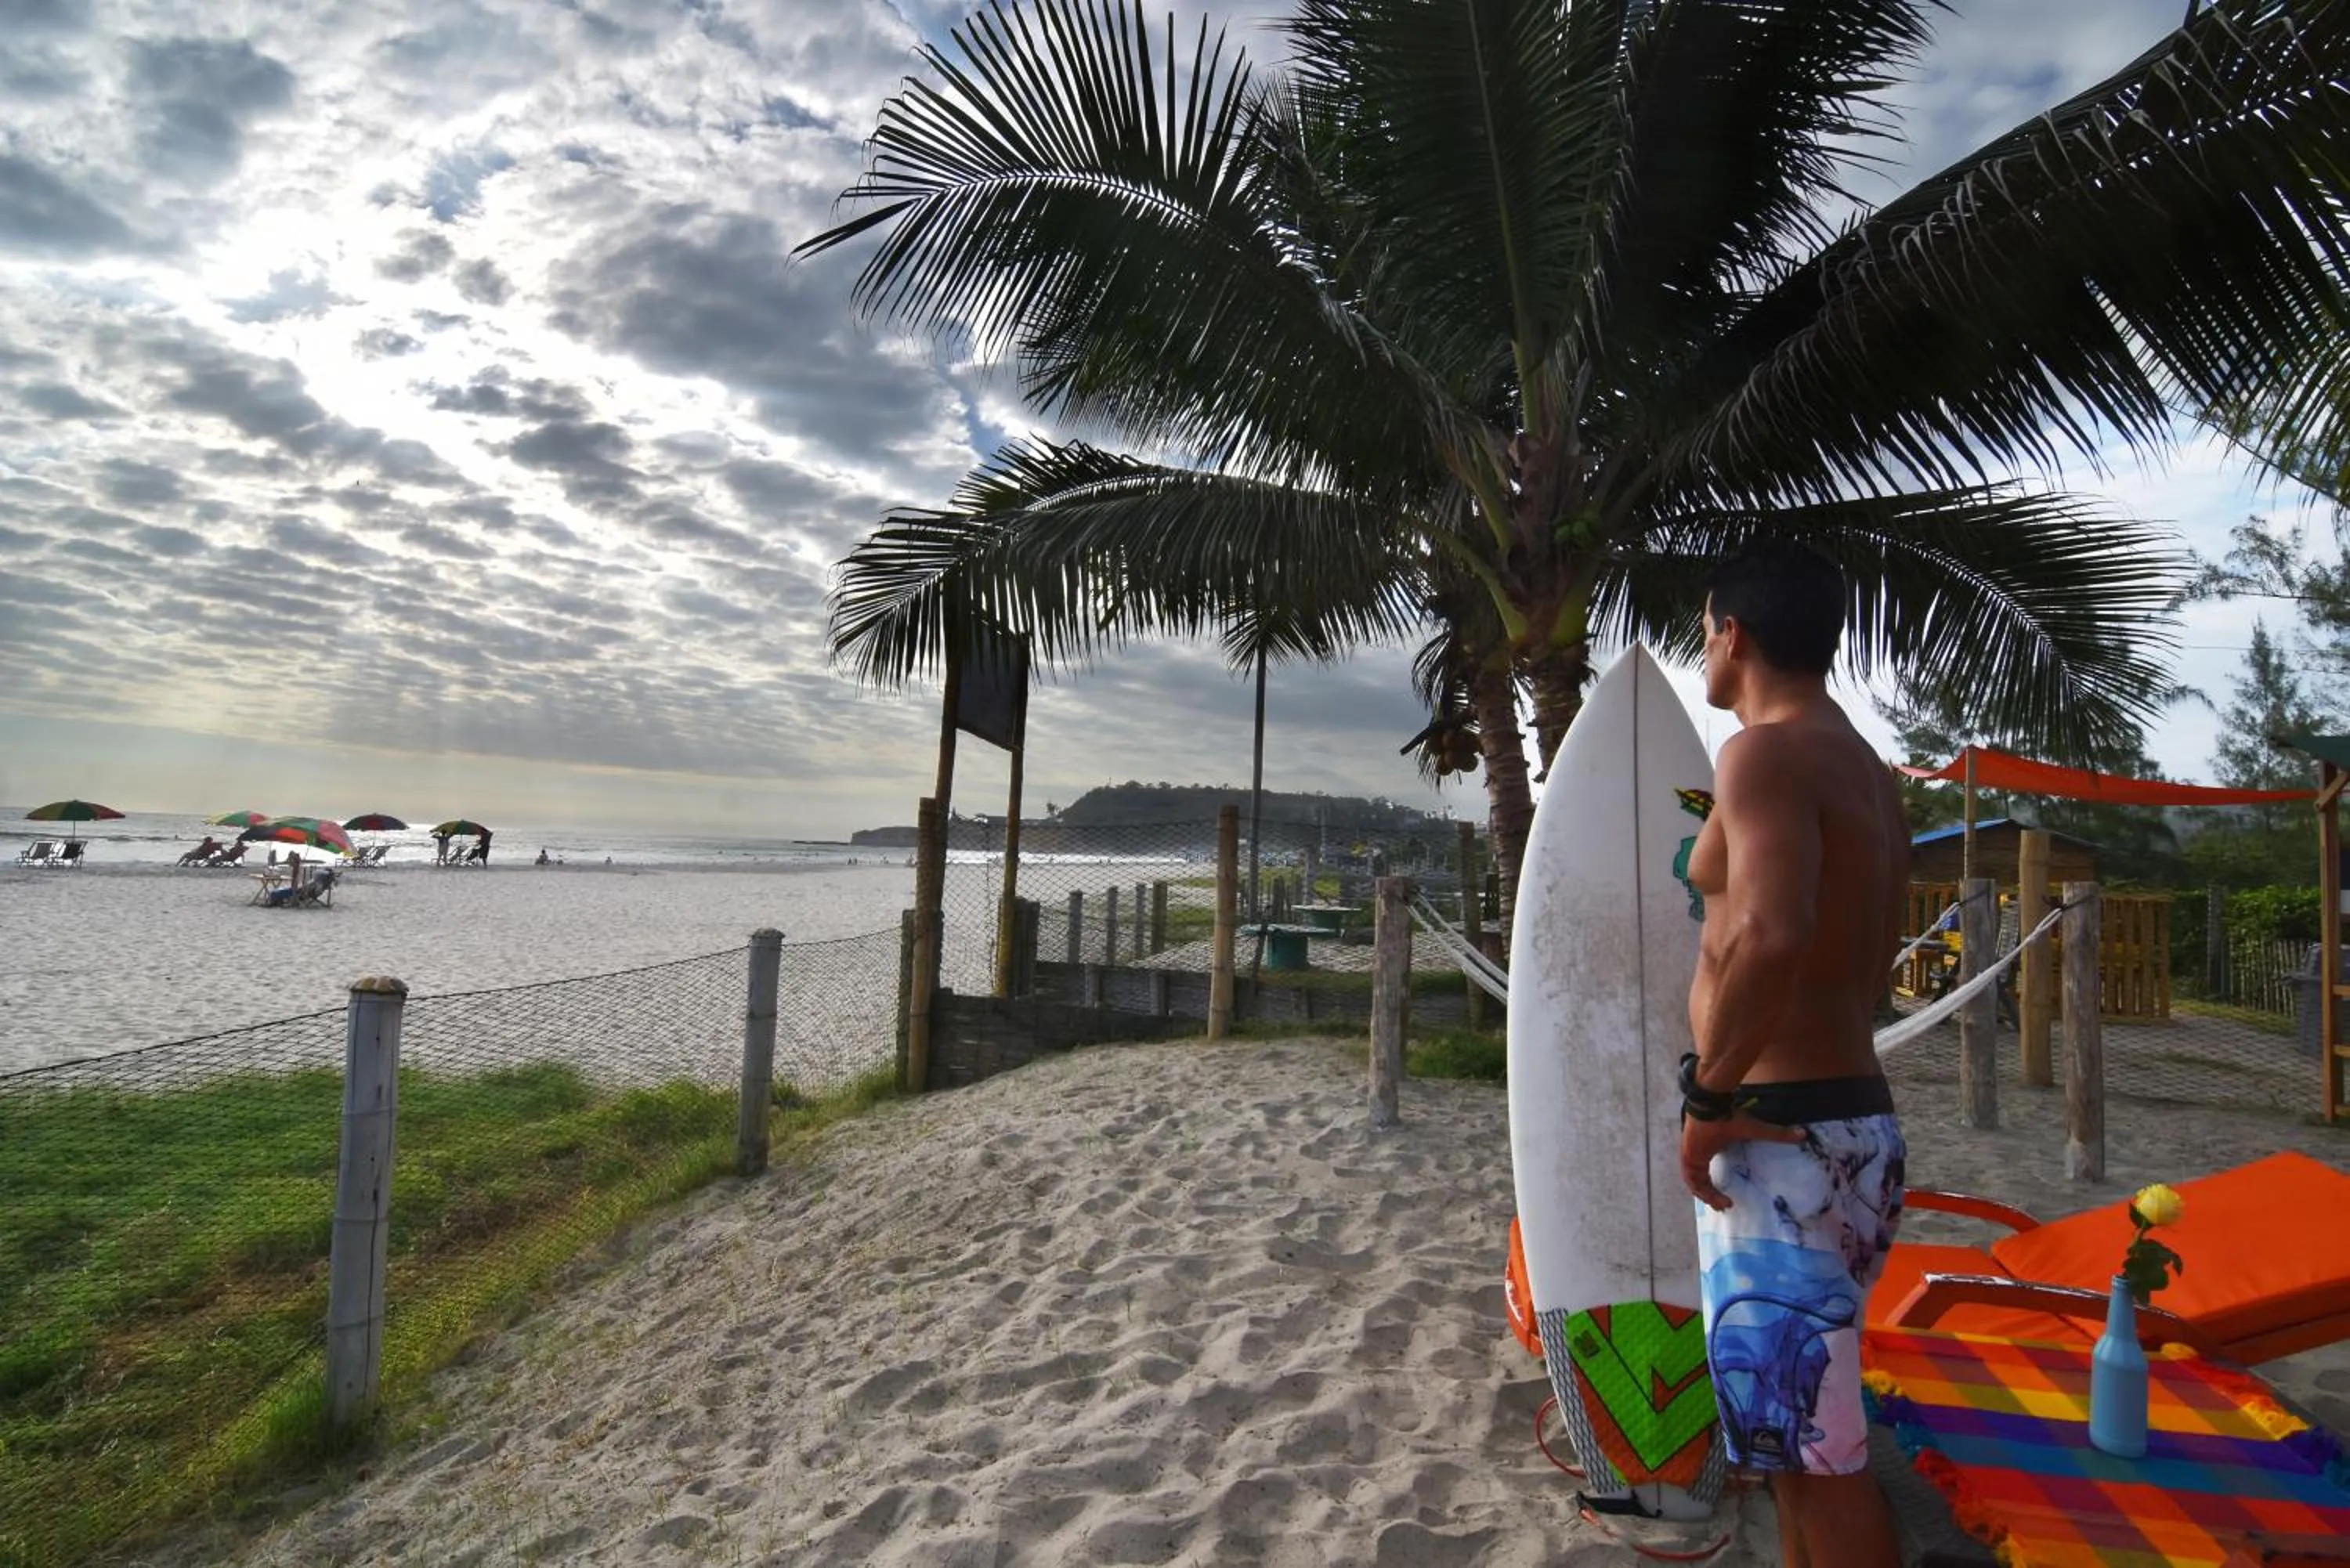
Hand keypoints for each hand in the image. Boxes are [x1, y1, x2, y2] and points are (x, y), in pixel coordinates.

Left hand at [1680, 1112, 1806, 1210]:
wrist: (1712, 1106)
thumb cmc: (1730, 1117)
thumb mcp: (1755, 1130)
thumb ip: (1777, 1134)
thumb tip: (1802, 1134)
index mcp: (1707, 1149)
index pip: (1706, 1174)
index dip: (1714, 1189)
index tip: (1728, 1200)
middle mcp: (1696, 1154)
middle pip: (1699, 1182)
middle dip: (1710, 1197)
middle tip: (1725, 1207)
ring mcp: (1689, 1155)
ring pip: (1695, 1183)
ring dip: (1707, 1196)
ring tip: (1722, 1206)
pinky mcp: (1687, 1157)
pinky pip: (1691, 1180)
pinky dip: (1700, 1189)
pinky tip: (1712, 1198)